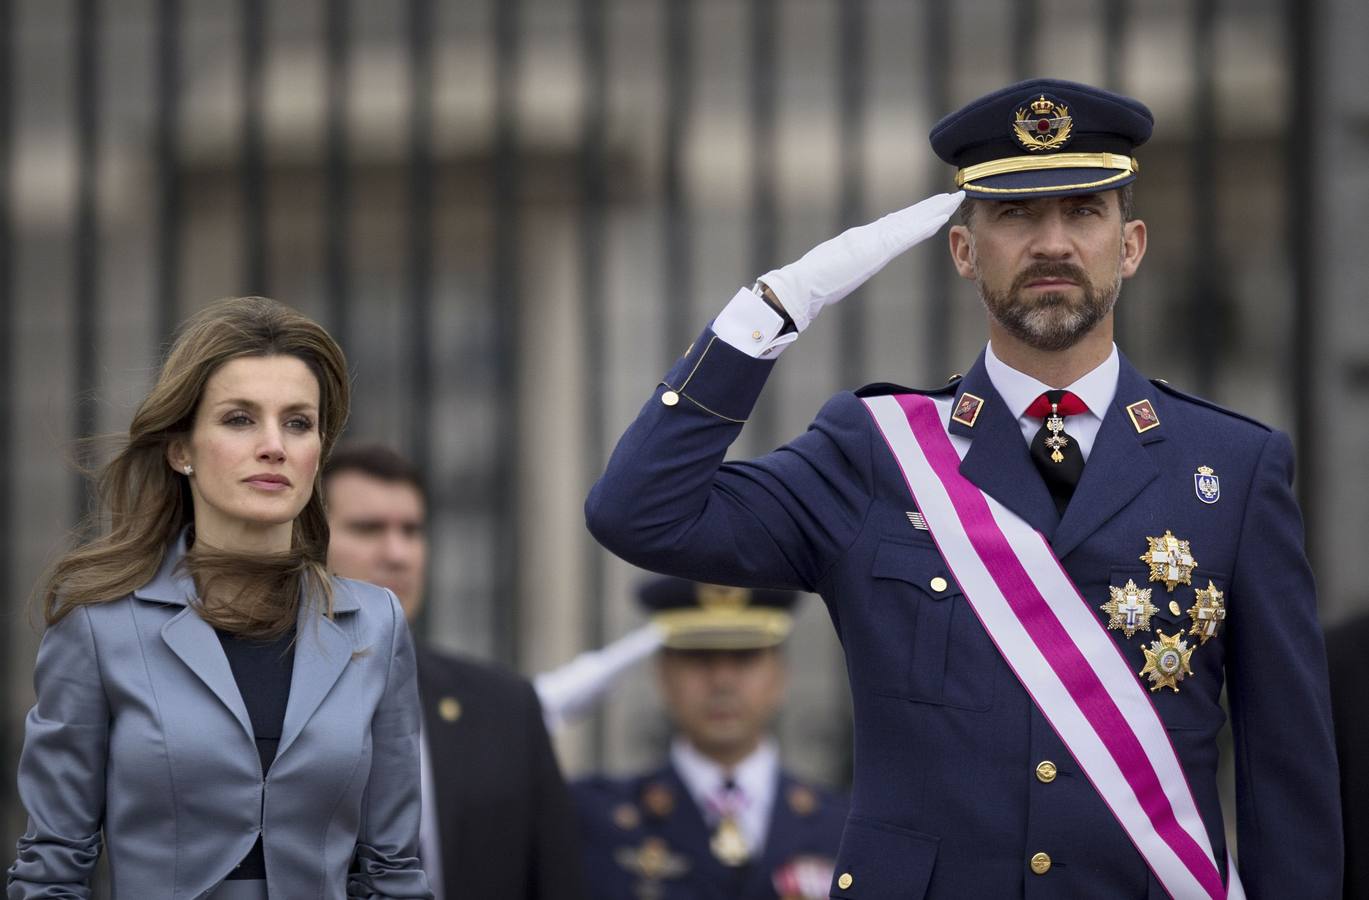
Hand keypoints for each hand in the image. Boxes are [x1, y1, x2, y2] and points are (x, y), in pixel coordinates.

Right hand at [758, 191, 963, 331]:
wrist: (802, 286)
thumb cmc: (810, 284)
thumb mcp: (833, 272)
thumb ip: (846, 264)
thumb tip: (849, 264)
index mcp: (862, 242)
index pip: (894, 226)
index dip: (914, 217)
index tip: (930, 209)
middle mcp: (870, 236)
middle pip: (906, 219)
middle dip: (929, 208)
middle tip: (950, 196)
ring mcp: (873, 241)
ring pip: (910, 221)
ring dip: (933, 210)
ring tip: (951, 199)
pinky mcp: (875, 249)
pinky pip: (907, 234)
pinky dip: (926, 224)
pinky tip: (941, 217)